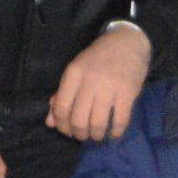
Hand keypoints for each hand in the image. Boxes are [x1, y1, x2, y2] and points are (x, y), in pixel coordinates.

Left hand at [47, 23, 149, 141]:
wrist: (127, 42)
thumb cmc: (98, 58)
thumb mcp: (76, 71)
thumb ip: (61, 96)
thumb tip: (50, 123)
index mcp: (73, 73)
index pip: (61, 108)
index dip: (62, 125)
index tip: (68, 131)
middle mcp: (89, 80)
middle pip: (78, 120)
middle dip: (80, 134)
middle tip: (84, 135)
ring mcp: (109, 87)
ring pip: (98, 124)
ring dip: (97, 136)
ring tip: (98, 135)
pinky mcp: (128, 92)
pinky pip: (120, 121)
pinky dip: (116, 133)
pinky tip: (114, 133)